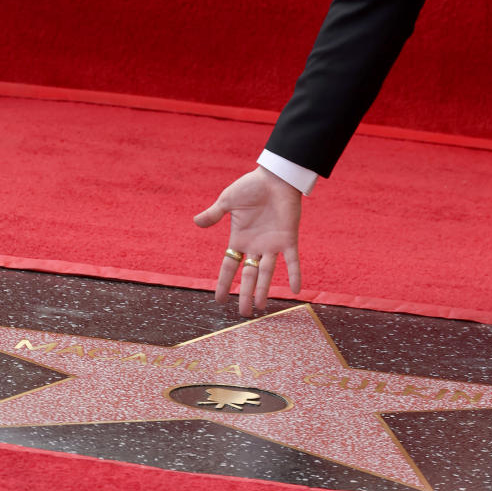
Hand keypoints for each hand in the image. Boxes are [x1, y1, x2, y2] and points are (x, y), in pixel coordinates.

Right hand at [194, 167, 301, 315]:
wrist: (276, 177)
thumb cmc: (251, 186)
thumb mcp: (228, 200)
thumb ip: (214, 213)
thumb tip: (196, 222)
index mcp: (240, 238)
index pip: (229, 266)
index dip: (224, 283)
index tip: (219, 300)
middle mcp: (256, 246)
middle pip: (249, 275)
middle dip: (246, 294)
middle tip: (243, 314)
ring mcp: (272, 244)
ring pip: (267, 272)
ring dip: (264, 289)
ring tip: (260, 307)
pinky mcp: (288, 238)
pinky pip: (292, 260)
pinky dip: (295, 274)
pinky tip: (296, 289)